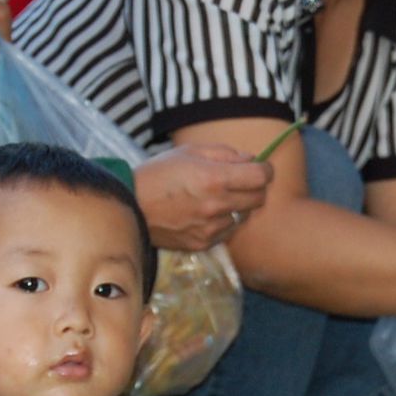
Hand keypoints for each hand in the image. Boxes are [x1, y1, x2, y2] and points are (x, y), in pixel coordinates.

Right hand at [135, 144, 271, 251]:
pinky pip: (227, 231)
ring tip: (217, 198)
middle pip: (259, 198)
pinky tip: (205, 213)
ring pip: (244, 216)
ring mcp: (211, 228)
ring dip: (239, 206)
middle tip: (241, 181)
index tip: (260, 167)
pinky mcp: (203, 243)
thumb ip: (225, 153)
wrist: (130, 207)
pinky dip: (224, 221)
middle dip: (255, 187)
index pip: (261, 177)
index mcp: (214, 178)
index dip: (265, 170)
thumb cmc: (158, 174)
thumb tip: (251, 159)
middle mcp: (217, 206)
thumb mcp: (190, 152)